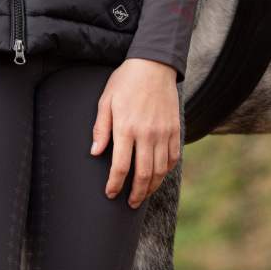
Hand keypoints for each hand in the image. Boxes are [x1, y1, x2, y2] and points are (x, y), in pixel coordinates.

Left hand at [89, 58, 180, 207]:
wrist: (154, 64)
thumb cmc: (126, 81)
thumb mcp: (106, 100)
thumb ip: (101, 127)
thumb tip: (95, 152)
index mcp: (126, 127)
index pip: (120, 166)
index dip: (115, 184)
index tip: (110, 193)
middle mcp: (147, 134)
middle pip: (143, 174)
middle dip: (136, 193)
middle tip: (130, 204)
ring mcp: (163, 133)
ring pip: (160, 170)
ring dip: (151, 187)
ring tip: (144, 195)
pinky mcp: (175, 130)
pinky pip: (173, 158)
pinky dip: (166, 171)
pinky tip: (158, 176)